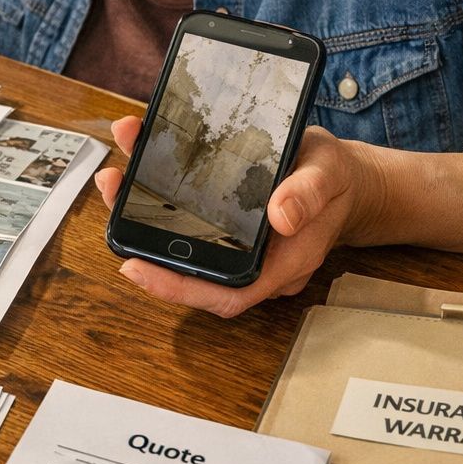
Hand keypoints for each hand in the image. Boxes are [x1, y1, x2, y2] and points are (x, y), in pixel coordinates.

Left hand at [94, 119, 373, 317]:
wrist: (348, 179)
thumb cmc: (338, 178)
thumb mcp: (330, 172)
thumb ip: (309, 192)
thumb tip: (281, 214)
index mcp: (284, 262)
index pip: (225, 293)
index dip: (176, 288)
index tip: (136, 267)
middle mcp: (256, 263)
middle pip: (194, 273)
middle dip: (147, 246)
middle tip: (114, 203)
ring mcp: (241, 250)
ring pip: (186, 248)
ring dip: (146, 219)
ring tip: (117, 179)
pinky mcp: (228, 229)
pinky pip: (191, 227)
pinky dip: (161, 202)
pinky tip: (138, 170)